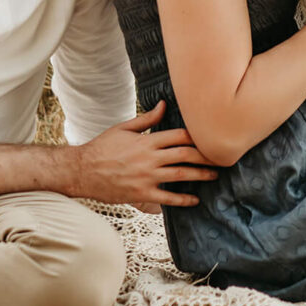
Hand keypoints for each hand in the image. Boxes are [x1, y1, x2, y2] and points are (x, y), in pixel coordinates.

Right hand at [74, 101, 218, 207]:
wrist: (82, 171)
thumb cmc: (102, 147)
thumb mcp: (123, 128)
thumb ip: (146, 119)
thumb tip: (164, 105)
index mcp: (147, 140)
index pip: (179, 136)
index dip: (198, 136)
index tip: (212, 137)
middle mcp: (150, 158)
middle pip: (186, 155)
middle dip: (206, 156)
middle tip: (222, 157)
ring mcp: (147, 177)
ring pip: (181, 175)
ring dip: (201, 175)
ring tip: (214, 175)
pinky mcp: (141, 193)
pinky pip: (168, 198)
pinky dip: (183, 200)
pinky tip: (195, 200)